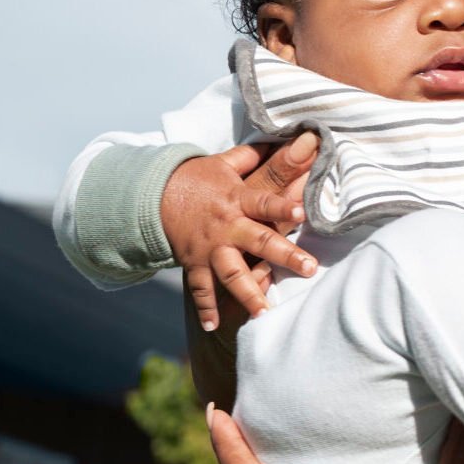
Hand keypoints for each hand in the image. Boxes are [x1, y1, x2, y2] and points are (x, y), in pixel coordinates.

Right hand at [161, 133, 319, 330]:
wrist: (153, 195)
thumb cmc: (198, 179)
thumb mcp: (224, 163)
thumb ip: (259, 155)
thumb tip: (296, 136)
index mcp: (236, 198)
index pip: (264, 201)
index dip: (283, 205)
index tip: (304, 210)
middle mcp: (226, 226)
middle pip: (259, 241)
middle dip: (284, 255)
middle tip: (309, 268)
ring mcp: (209, 247)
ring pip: (232, 272)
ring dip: (249, 292)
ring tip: (265, 313)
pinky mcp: (194, 263)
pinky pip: (201, 289)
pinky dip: (206, 308)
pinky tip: (214, 327)